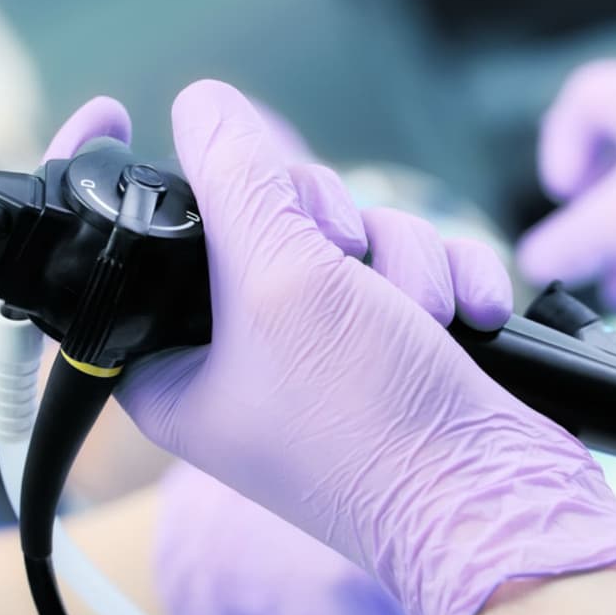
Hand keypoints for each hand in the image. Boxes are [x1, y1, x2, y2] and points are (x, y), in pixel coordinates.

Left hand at [115, 79, 615, 614]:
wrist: (494, 504)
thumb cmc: (373, 428)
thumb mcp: (281, 283)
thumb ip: (236, 179)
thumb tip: (205, 109)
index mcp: (174, 362)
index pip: (133, 244)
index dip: (137, 181)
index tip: (121, 117)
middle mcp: (243, 353)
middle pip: (262, 216)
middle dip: (327, 227)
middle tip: (341, 264)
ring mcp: (326, 348)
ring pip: (353, 233)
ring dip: (405, 260)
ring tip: (421, 320)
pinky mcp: (395, 343)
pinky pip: (413, 264)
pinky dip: (448, 279)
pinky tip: (467, 318)